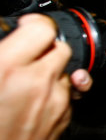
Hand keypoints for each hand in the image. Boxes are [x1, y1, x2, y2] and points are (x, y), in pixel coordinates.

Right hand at [0, 14, 72, 139]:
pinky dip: (56, 92)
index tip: (29, 25)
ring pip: (65, 70)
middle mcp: (37, 80)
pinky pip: (66, 92)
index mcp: (7, 69)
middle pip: (60, 47)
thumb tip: (8, 44)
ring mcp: (55, 99)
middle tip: (27, 56)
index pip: (41, 28)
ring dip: (51, 71)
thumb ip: (2, 62)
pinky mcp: (65, 116)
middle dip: (46, 49)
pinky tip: (35, 103)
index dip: (35, 23)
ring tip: (28, 83)